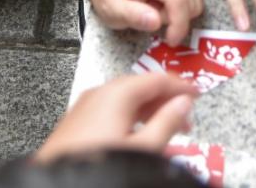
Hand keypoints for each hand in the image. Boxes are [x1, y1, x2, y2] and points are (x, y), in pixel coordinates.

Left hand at [35, 74, 196, 162]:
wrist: (58, 186)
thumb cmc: (102, 167)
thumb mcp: (144, 148)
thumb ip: (167, 123)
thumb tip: (183, 103)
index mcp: (117, 94)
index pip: (157, 79)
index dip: (180, 85)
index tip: (197, 94)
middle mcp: (99, 93)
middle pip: (139, 87)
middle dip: (164, 100)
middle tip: (185, 118)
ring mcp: (84, 107)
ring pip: (123, 99)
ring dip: (147, 110)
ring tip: (163, 130)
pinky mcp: (75, 122)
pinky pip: (108, 110)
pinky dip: (128, 116)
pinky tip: (136, 135)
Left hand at [91, 0, 204, 45]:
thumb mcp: (111, 8)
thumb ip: (131, 15)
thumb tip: (156, 22)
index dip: (179, 24)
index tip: (171, 40)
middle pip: (191, 0)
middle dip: (174, 18)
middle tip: (151, 16)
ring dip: (180, 12)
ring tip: (156, 7)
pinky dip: (185, 4)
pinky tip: (165, 1)